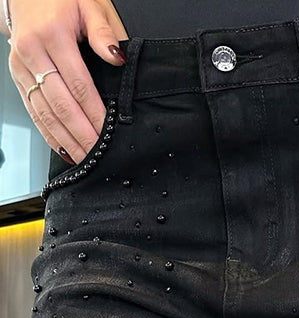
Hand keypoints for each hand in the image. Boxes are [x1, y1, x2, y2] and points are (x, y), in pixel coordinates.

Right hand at [6, 0, 128, 164]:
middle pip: (61, 104)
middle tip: (98, 153)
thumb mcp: (87, 6)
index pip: (78, 84)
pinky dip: (49, 133)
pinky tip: (63, 148)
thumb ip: (102, 33)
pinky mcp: (17, 78)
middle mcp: (32, 53)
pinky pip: (33, 112)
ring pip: (45, 113)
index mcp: (52, 35)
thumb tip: (116, 58)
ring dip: (66, 139)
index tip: (107, 130)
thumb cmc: (58, 0)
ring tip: (84, 158)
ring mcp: (21, 68)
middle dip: (81, 133)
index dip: (93, 111)